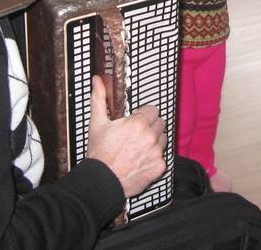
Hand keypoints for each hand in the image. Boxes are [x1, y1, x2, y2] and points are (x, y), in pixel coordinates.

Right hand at [87, 76, 166, 197]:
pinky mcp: (159, 166)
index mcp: (138, 123)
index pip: (153, 110)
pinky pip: (162, 156)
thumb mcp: (97, 123)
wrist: (101, 181)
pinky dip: (154, 157)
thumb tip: (97, 80)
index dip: (144, 115)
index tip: (136, 121)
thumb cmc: (99, 153)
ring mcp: (156, 152)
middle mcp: (150, 136)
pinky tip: (141, 160)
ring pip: (163, 139)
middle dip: (150, 126)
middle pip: (160, 123)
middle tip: (137, 134)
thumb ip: (99, 99)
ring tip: (138, 147)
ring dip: (154, 141)